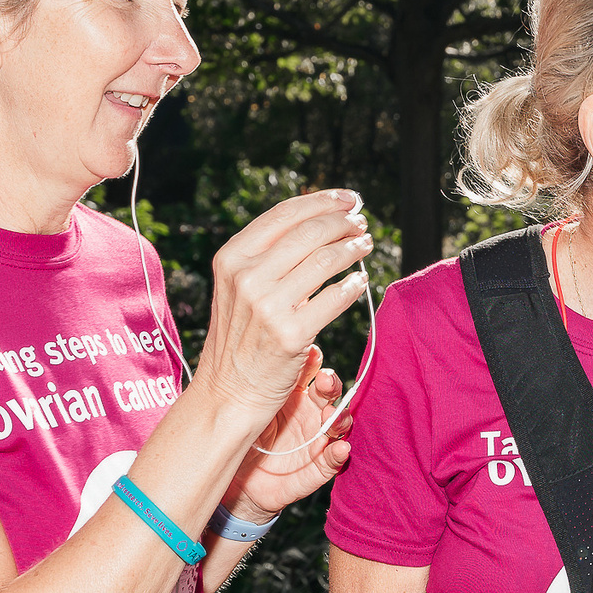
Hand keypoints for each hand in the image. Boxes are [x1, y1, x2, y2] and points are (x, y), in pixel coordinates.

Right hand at [192, 190, 372, 424]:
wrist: (227, 393)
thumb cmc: (240, 339)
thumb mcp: (237, 288)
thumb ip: (266, 257)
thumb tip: (317, 223)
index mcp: (231, 259)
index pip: (284, 215)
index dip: (321, 201)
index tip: (348, 198)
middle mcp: (246, 278)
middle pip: (310, 233)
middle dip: (343, 222)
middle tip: (361, 224)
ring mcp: (268, 306)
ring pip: (326, 260)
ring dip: (353, 249)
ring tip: (365, 246)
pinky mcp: (291, 335)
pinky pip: (334, 299)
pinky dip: (353, 286)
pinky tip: (360, 283)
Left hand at [228, 348, 351, 519]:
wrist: (237, 482)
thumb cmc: (242, 439)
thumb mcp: (247, 410)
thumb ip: (259, 387)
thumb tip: (262, 354)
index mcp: (292, 394)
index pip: (310, 371)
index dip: (314, 362)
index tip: (310, 354)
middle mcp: (309, 413)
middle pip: (329, 393)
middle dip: (331, 386)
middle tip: (325, 382)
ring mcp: (317, 439)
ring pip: (339, 423)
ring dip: (340, 418)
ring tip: (332, 416)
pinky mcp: (319, 466)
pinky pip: (334, 459)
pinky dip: (339, 454)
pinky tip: (340, 448)